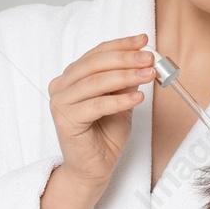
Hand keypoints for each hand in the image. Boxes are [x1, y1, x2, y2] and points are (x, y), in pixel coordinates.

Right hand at [48, 33, 154, 188]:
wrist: (94, 168)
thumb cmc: (105, 135)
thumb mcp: (122, 100)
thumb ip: (127, 80)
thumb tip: (143, 58)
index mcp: (72, 76)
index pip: (97, 53)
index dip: (121, 45)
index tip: (144, 40)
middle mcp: (61, 86)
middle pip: (94, 64)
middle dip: (125, 59)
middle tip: (148, 58)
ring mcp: (60, 102)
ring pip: (95, 83)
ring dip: (126, 76)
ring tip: (149, 75)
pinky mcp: (65, 120)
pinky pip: (96, 106)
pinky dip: (119, 101)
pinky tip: (138, 97)